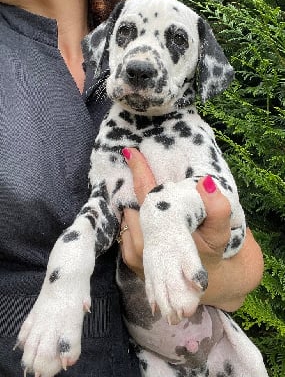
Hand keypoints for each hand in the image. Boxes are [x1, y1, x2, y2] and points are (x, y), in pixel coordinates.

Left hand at [120, 148, 263, 310]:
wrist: (209, 286)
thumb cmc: (215, 255)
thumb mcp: (222, 233)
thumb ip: (217, 209)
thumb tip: (206, 183)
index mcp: (162, 238)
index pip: (147, 197)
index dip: (140, 172)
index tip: (130, 152)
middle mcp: (143, 248)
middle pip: (132, 207)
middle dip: (135, 187)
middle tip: (142, 169)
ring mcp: (134, 256)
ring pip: (126, 218)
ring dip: (132, 202)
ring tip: (145, 192)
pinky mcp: (131, 261)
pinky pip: (124, 230)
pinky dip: (131, 217)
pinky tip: (143, 212)